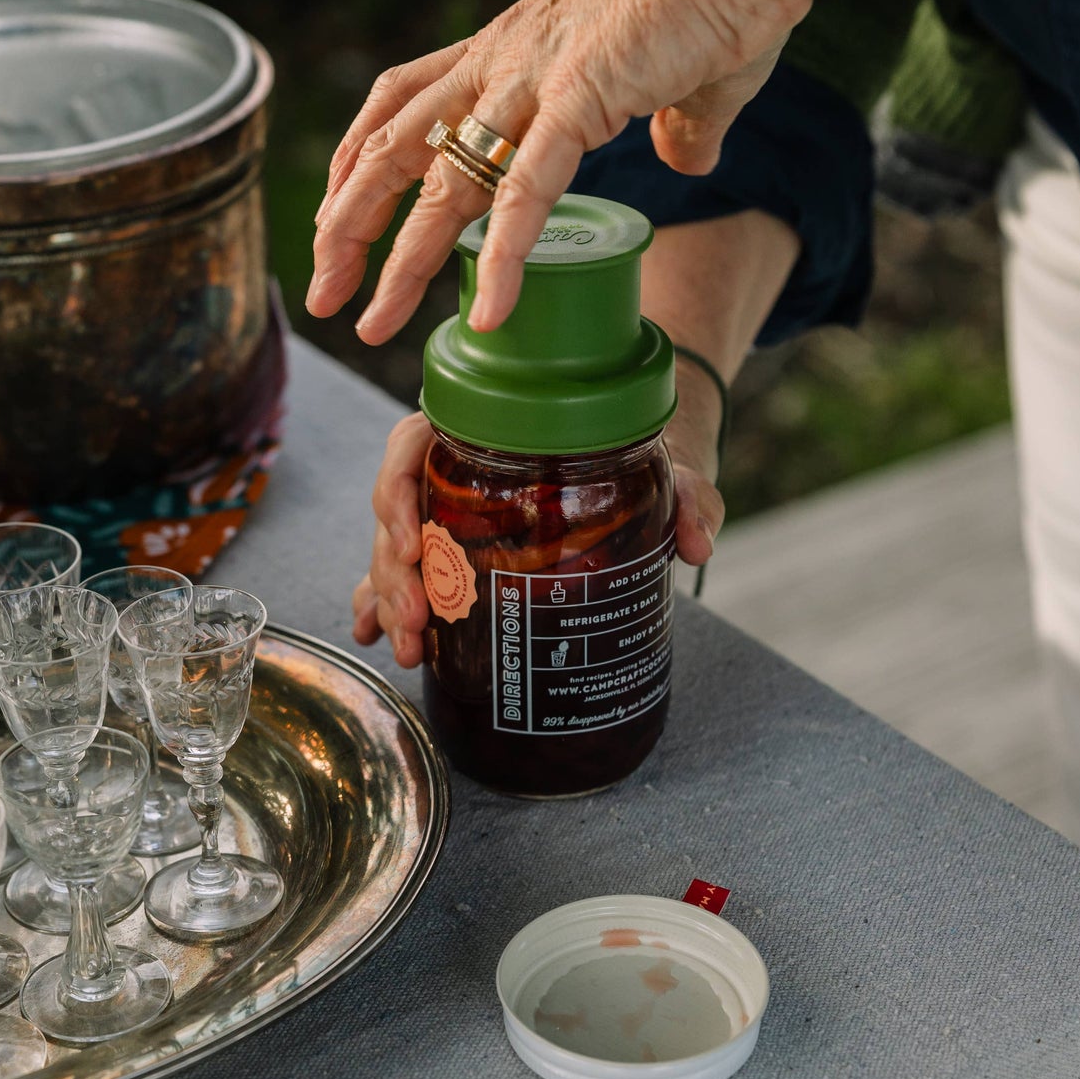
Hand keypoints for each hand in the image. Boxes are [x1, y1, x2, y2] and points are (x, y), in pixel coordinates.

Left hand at [310, 0, 807, 345]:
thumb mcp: (685, 76)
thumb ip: (676, 125)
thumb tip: (687, 161)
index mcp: (511, 45)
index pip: (401, 103)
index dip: (359, 162)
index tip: (338, 221)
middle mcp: (503, 59)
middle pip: (392, 147)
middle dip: (347, 227)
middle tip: (319, 293)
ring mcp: (534, 78)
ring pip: (439, 178)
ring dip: (399, 260)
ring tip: (368, 325)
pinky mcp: (581, 98)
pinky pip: (524, 193)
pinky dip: (500, 259)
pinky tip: (487, 315)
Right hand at [351, 399, 723, 667]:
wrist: (643, 478)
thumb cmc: (643, 462)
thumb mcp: (671, 474)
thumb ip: (689, 497)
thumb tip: (698, 540)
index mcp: (484, 429)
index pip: (412, 445)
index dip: (400, 493)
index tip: (415, 546)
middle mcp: (455, 470)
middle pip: (398, 512)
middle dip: (394, 571)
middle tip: (418, 619)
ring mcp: (450, 515)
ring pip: (397, 552)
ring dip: (391, 600)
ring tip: (410, 648)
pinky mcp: (456, 554)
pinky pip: (409, 576)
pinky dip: (386, 607)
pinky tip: (381, 639)